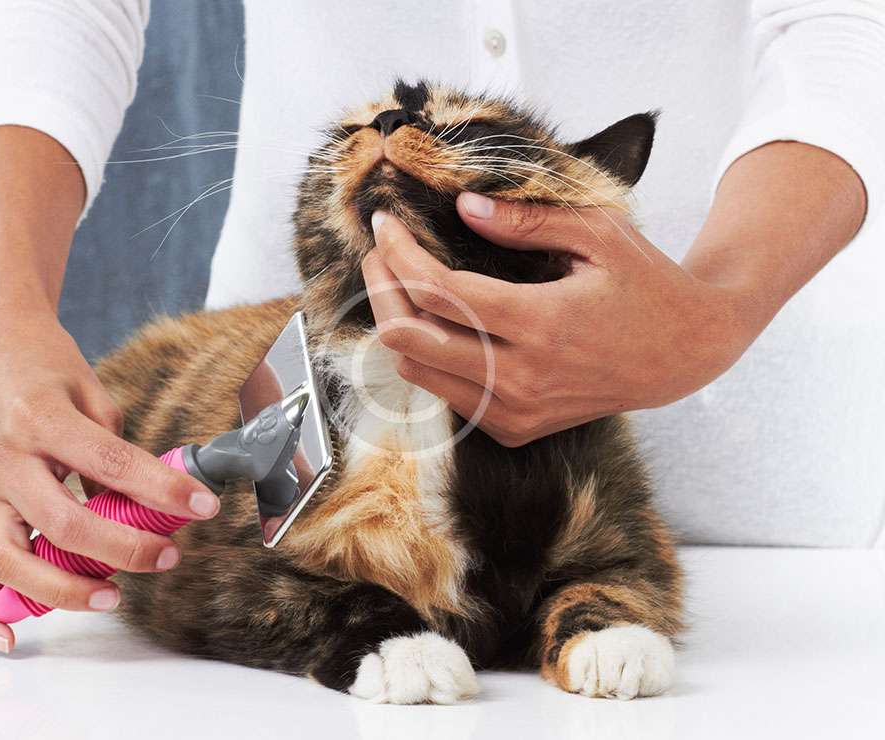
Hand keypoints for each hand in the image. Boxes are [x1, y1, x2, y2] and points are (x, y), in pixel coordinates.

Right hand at [0, 311, 219, 652]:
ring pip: (10, 559)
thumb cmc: (46, 369)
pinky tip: (11, 637)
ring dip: (62, 588)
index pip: (111, 463)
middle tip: (168, 557)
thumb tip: (149, 500)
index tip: (204, 505)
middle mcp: (8, 460)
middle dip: (124, 548)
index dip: (163, 489)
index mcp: (43, 419)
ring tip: (112, 597)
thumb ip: (114, 447)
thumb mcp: (90, 391)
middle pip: (63, 521)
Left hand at [364, 196, 758, 446]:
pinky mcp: (515, 428)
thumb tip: (463, 207)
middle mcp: (520, 378)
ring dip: (399, 323)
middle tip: (379, 253)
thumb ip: (526, 220)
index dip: (397, 253)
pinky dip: (429, 357)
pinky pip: (446, 394)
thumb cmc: (646, 287)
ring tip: (401, 283)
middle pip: (409, 338)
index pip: (437, 291)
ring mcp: (515, 411)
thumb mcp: (599, 235)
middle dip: (381, 288)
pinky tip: (438, 323)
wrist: (683, 355)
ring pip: (417, 372)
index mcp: (540, 323)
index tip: (383, 224)